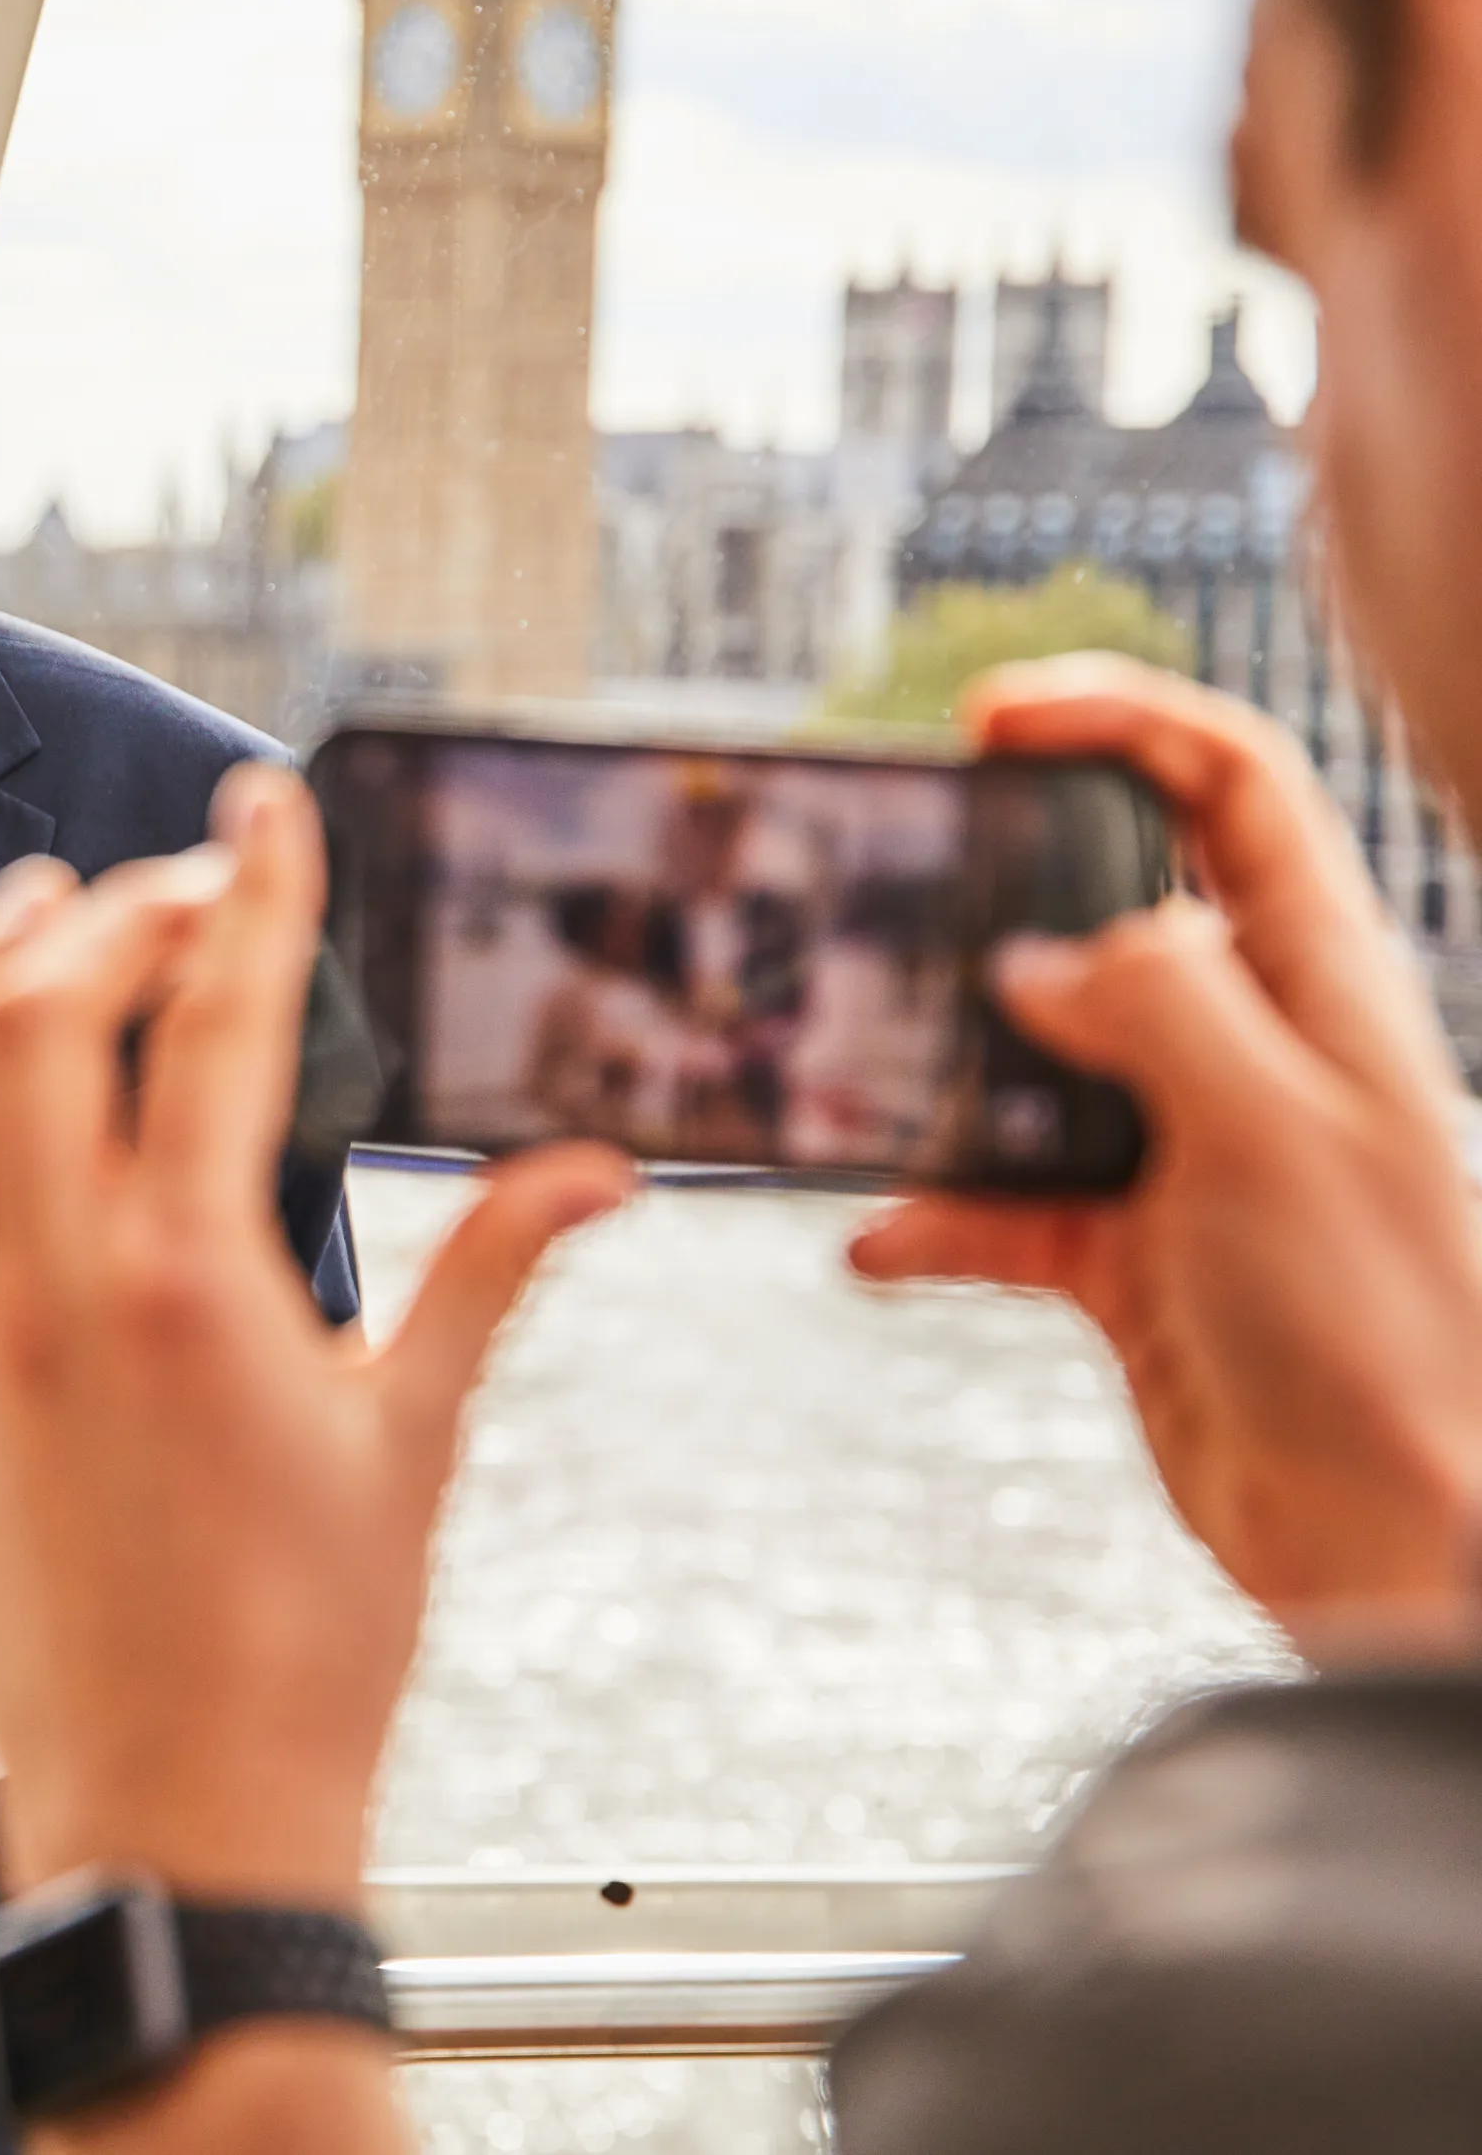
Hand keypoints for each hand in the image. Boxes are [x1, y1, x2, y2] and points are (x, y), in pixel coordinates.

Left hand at [0, 762, 629, 1909]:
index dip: (243, 892)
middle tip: (180, 886)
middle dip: (101, 914)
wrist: (176, 1816)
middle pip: (29, 1018)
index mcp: (191, 1281)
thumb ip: (491, 1276)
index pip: (207, 1021)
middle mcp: (55, 1286)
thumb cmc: (315, 1651)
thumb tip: (597, 1168)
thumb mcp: (418, 1442)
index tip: (265, 807)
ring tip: (39, 923)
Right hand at [852, 656, 1481, 1657]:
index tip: (991, 716)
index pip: (1232, 789)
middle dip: (998, 893)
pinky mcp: (1131, 1258)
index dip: (1120, 722)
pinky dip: (933, 1220)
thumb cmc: (1387, 1331)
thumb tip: (1039, 956)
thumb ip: (1151, 1005)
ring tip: (856, 1077)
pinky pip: (1002, 1208)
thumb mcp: (1270, 1127)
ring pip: (1035, 1064)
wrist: (1401, 1540)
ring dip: (944, 1077)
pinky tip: (877, 1241)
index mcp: (1320, 984)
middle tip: (891, 886)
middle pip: (1111, 909)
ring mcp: (1187, 1154)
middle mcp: (1253, 1052)